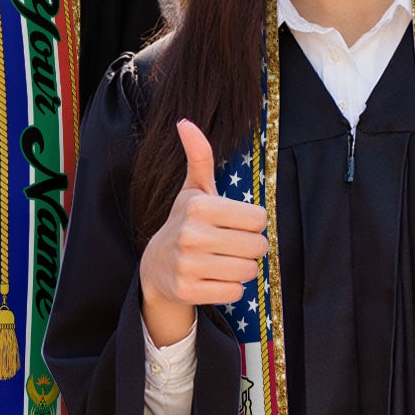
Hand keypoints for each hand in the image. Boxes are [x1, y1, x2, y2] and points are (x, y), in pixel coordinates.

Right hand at [138, 119, 266, 347]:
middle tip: (230, 245)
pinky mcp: (188, 291)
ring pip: (248, 271)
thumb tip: (185, 122)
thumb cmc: (185, 222)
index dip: (251, 223)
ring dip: (242, 269)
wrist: (156, 266)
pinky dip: (230, 288)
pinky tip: (213, 279)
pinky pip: (234, 292)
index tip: (234, 224)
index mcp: (199, 205)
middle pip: (257, 246)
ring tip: (222, 262)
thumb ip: (199, 156)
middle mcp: (191, 234)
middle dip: (250, 247)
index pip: (259, 218)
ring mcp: (188, 264)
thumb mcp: (193, 190)